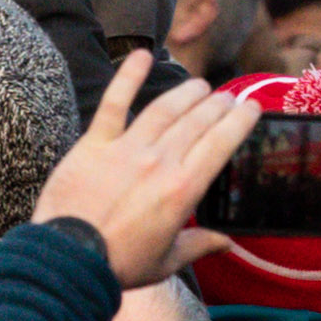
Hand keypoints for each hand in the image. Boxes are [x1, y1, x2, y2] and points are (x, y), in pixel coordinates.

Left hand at [30, 54, 257, 285]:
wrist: (70, 260)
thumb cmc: (120, 264)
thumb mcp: (167, 262)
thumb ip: (199, 245)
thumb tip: (226, 243)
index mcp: (183, 190)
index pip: (220, 144)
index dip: (239, 121)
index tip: (251, 108)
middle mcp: (160, 162)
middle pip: (197, 121)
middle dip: (218, 104)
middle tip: (227, 97)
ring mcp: (126, 149)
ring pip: (164, 108)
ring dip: (186, 92)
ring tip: (200, 85)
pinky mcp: (94, 144)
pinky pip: (114, 103)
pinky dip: (128, 76)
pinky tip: (141, 55)